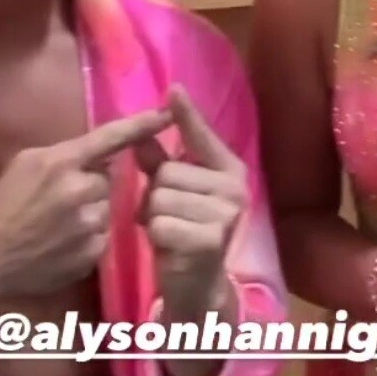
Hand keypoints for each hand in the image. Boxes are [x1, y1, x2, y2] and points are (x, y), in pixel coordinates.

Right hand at [0, 108, 172, 300]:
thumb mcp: (26, 163)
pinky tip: (64, 242)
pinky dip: (89, 237)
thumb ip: (65, 154)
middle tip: (63, 198)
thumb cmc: (2, 205)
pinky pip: (103, 236)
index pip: (110, 138)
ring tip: (60, 224)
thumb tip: (98, 153)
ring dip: (92, 212)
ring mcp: (89, 224)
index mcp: (62, 162)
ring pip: (107, 209)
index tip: (166, 114)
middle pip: (108, 179)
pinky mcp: (93, 252)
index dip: (140, 125)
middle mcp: (81, 191)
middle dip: (92, 185)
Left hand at [135, 85, 246, 314]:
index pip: (202, 136)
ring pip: (160, 198)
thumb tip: (141, 132)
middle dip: (155, 195)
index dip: (186, 114)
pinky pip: (160, 223)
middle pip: (167, 173)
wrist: (198, 286)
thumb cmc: (183, 233)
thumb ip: (159, 163)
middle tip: (166, 216)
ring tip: (167, 231)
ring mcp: (227, 214)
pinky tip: (170, 246)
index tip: (173, 89)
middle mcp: (235, 188)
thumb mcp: (171, 194)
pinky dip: (156, 236)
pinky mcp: (211, 239)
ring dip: (153, 217)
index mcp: (230, 170)